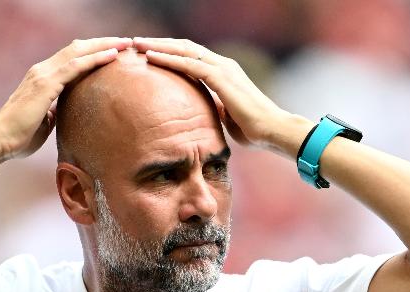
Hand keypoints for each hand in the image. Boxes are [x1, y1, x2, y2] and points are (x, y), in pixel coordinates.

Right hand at [0, 37, 132, 160]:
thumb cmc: (18, 137)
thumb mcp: (43, 123)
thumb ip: (54, 113)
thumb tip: (63, 113)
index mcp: (41, 78)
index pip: (70, 57)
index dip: (91, 52)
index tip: (113, 51)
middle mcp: (41, 71)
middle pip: (77, 48)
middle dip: (102, 42)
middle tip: (125, 42)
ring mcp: (42, 75)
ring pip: (78, 52)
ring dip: (104, 45)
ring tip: (125, 43)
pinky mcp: (45, 85)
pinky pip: (75, 66)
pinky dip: (95, 58)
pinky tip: (113, 55)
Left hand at [133, 37, 308, 154]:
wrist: (273, 130)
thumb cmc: (253, 128)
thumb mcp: (227, 115)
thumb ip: (215, 108)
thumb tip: (202, 111)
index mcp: (223, 71)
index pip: (191, 55)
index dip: (170, 51)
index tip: (149, 52)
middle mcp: (222, 64)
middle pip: (184, 46)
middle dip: (159, 43)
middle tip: (136, 43)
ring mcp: (222, 68)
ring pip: (183, 50)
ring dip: (158, 46)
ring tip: (136, 45)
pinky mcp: (221, 78)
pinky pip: (188, 64)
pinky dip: (168, 58)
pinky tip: (150, 57)